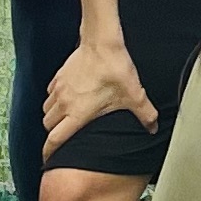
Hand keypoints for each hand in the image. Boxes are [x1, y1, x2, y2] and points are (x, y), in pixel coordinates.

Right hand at [42, 29, 152, 147]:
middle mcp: (63, 103)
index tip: (49, 159)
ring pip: (46, 110)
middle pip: (48, 126)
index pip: (55, 139)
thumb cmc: (114, 68)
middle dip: (53, 134)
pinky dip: (54, 100)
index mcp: (77, 114)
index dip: (50, 152)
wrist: (102, 42)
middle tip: (62, 138)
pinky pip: (50, 94)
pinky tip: (66, 98)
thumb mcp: (134, 96)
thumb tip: (153, 127)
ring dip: (52, 117)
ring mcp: (59, 89)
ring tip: (63, 120)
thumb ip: (145, 115)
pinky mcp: (59, 76)